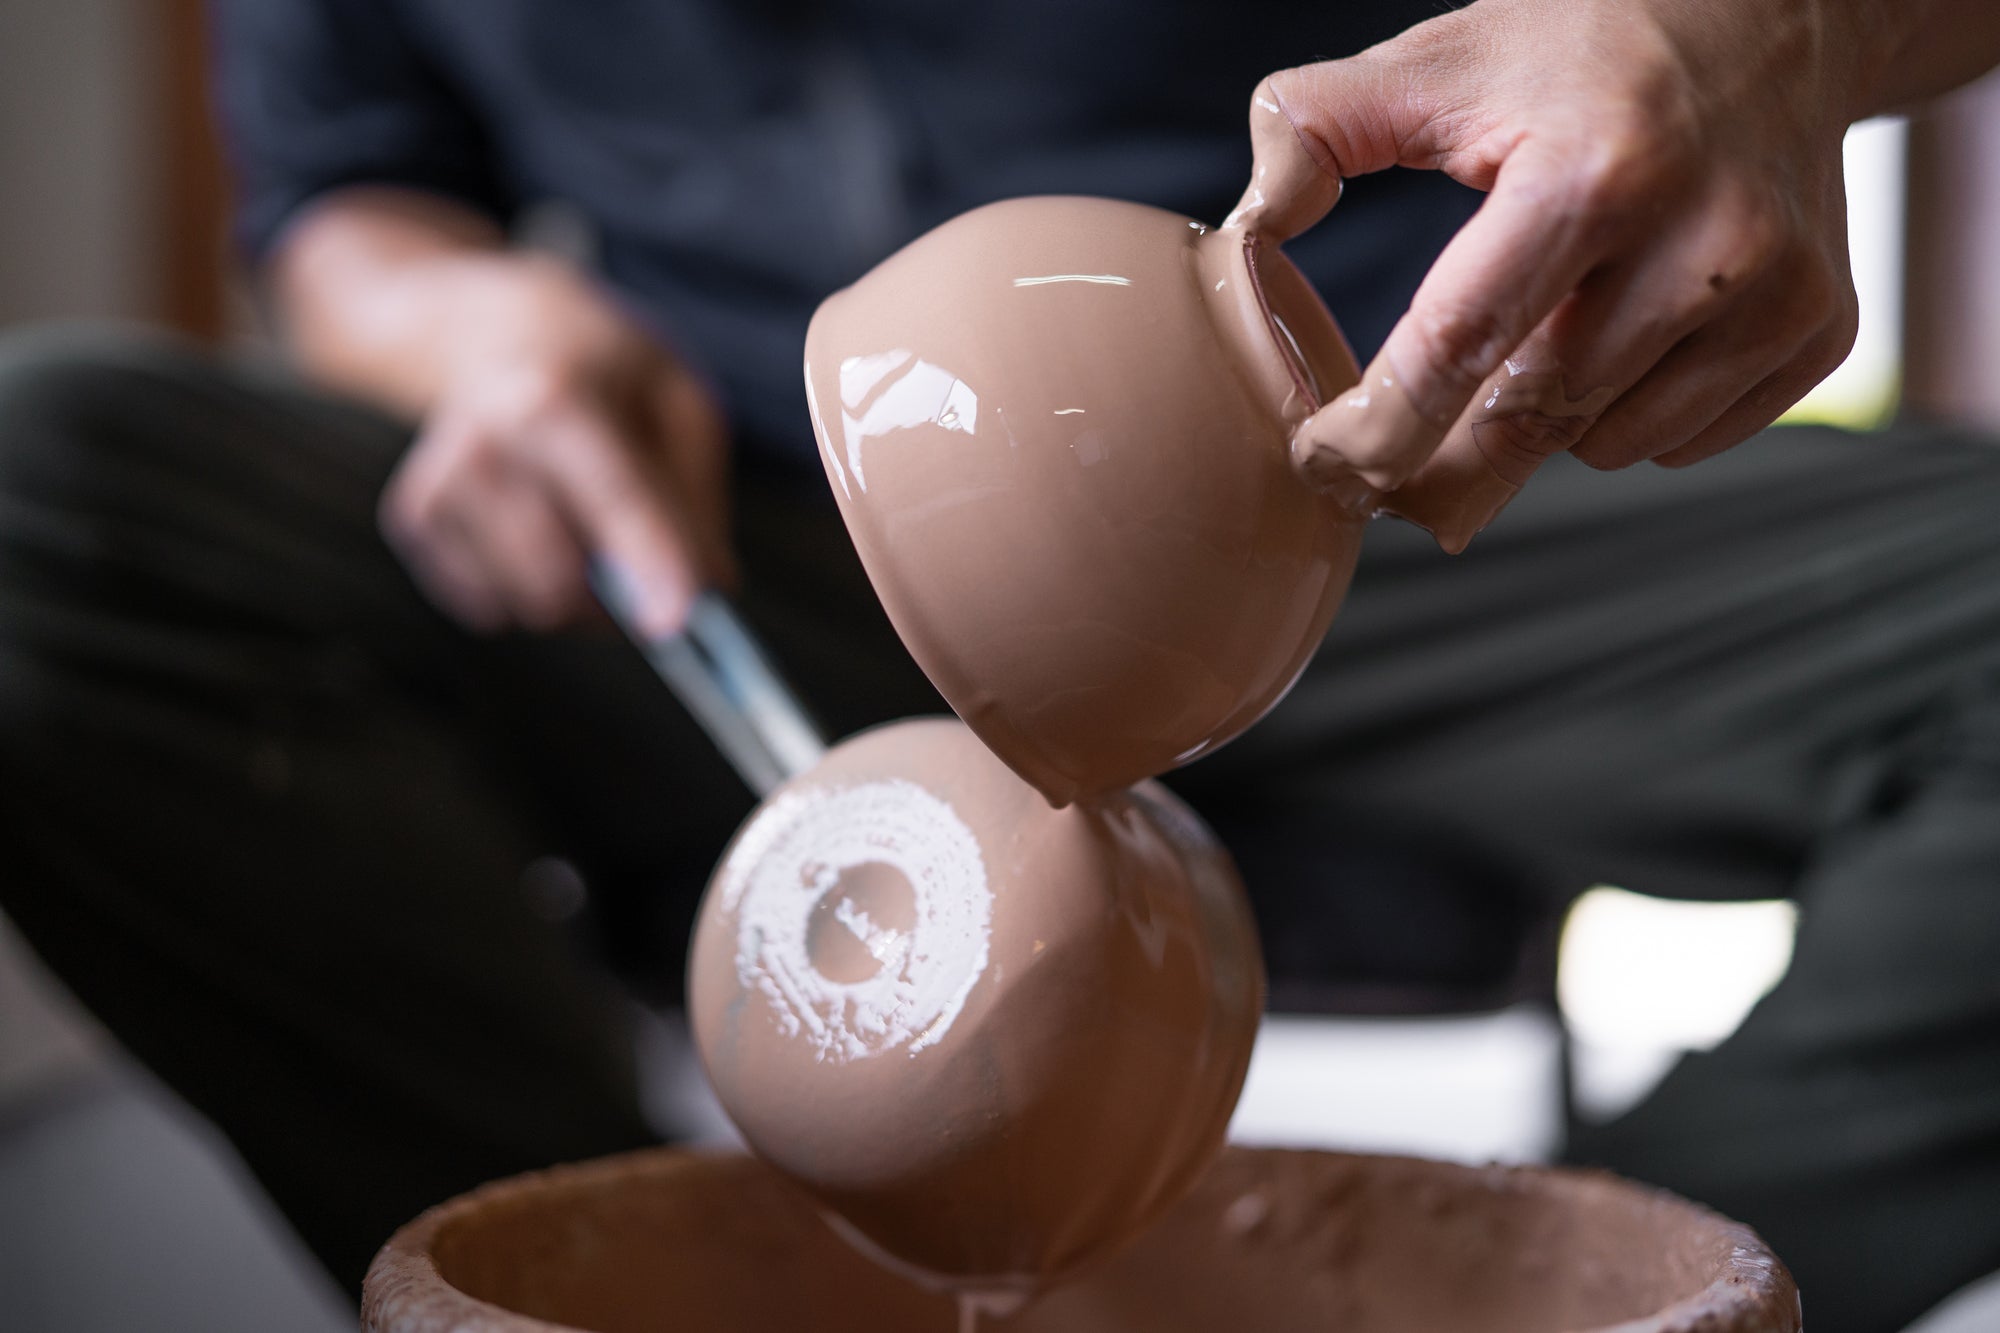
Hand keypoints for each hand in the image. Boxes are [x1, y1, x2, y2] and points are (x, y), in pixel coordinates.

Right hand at [379, 255, 732, 633]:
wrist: (490, 337)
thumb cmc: (603, 375)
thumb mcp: (679, 401)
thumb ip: (697, 495)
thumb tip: (710, 588)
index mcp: (556, 401)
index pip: (612, 499)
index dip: (650, 564)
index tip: (678, 624)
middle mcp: (484, 447)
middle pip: (561, 582)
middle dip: (621, 600)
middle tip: (648, 568)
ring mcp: (439, 488)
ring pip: (531, 607)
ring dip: (579, 598)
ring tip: (585, 525)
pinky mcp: (415, 524)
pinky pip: (494, 608)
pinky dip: (531, 587)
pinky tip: (536, 525)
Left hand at [1269, 0, 1873, 550]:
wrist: (1778, 17)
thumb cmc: (1583, 48)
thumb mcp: (1441, 59)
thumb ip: (1318, 126)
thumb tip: (1253, 228)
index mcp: (1595, 172)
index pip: (1459, 344)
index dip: (1375, 429)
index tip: (1321, 464)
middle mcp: (1703, 240)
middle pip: (1530, 419)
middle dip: (1439, 463)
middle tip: (1382, 478)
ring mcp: (1777, 295)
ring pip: (1600, 445)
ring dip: (1542, 422)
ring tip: (1544, 330)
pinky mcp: (1820, 333)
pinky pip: (1677, 440)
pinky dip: (1625, 416)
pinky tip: (1625, 336)